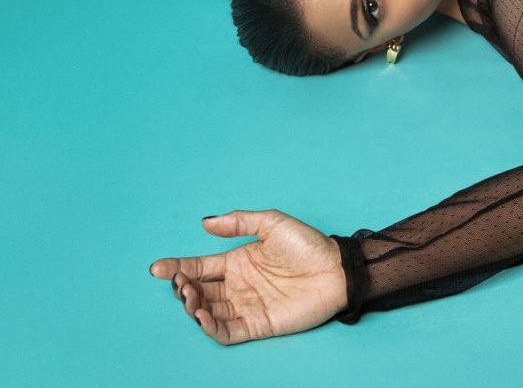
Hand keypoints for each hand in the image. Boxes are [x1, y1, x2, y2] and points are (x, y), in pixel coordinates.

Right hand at [149, 210, 347, 345]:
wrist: (335, 269)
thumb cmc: (307, 244)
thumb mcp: (272, 223)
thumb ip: (239, 223)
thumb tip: (205, 222)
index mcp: (238, 260)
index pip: (200, 266)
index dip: (177, 268)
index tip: (156, 268)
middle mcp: (238, 285)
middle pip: (200, 291)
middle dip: (183, 289)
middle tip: (179, 284)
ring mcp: (246, 305)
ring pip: (209, 311)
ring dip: (193, 307)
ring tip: (188, 297)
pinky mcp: (257, 324)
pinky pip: (227, 331)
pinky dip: (211, 327)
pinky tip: (202, 316)